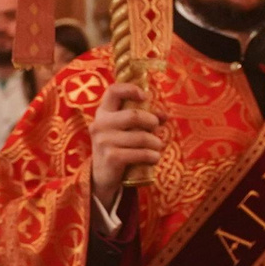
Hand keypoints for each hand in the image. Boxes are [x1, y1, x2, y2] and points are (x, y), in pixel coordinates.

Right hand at [89, 82, 162, 205]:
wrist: (102, 175)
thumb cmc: (118, 146)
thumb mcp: (126, 130)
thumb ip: (144, 120)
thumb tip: (164, 115)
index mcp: (103, 112)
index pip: (113, 91)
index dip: (130, 89)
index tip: (145, 97)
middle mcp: (100, 124)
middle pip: (133, 115)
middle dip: (151, 122)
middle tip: (156, 128)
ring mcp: (104, 141)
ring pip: (141, 137)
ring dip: (155, 142)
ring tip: (158, 146)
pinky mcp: (111, 157)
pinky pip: (140, 153)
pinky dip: (152, 156)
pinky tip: (155, 158)